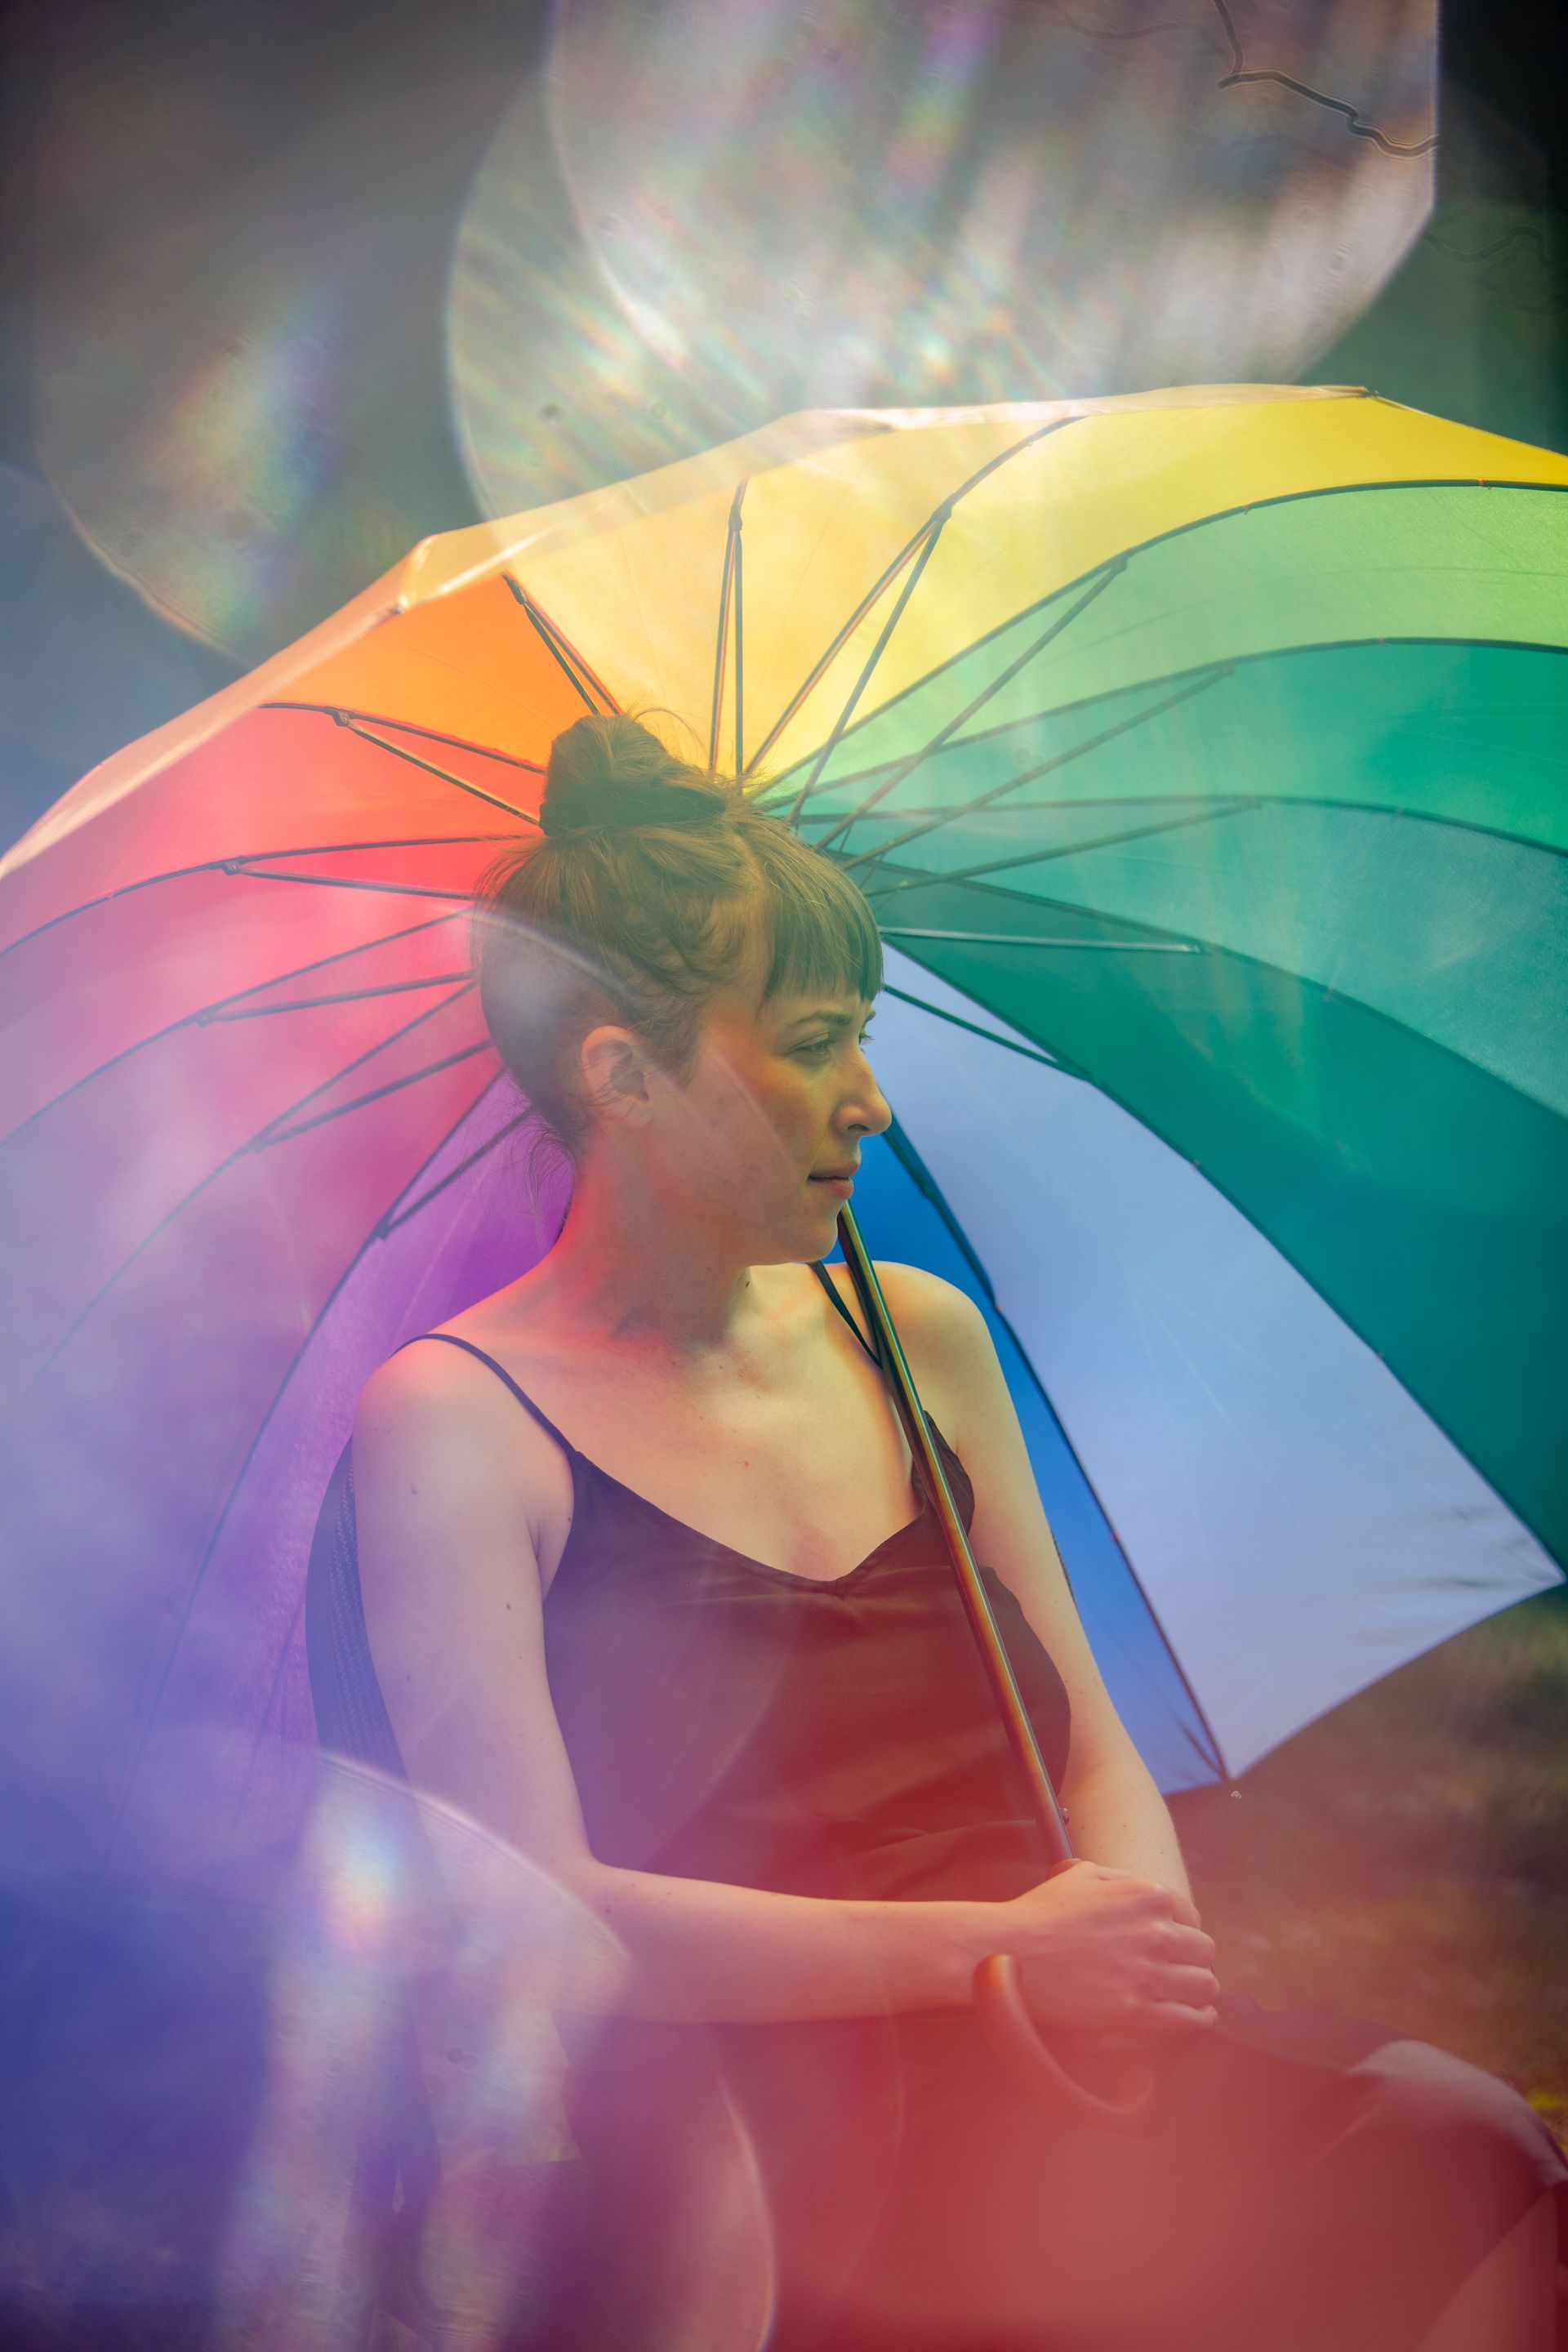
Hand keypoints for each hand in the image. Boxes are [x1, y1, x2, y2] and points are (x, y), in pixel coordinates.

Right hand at [997, 1860, 1219, 2043]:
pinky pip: (1191, 2020)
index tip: (1176, 1946)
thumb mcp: (1079, 1875)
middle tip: (1179, 1972)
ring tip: (1188, 1997)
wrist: (1009, 1952)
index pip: (1192, 1916)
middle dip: (1193, 1961)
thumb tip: (1133, 1885)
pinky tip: (1191, 2018)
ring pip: (1205, 1985)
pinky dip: (1197, 2020)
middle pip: (1204, 1950)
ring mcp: (1149, 1974)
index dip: (1183, 1932)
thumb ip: (1116, 1877)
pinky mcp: (1139, 2013)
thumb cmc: (1039, 1913)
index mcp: (1147, 1894)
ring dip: (1198, 1991)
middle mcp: (1156, 1931)